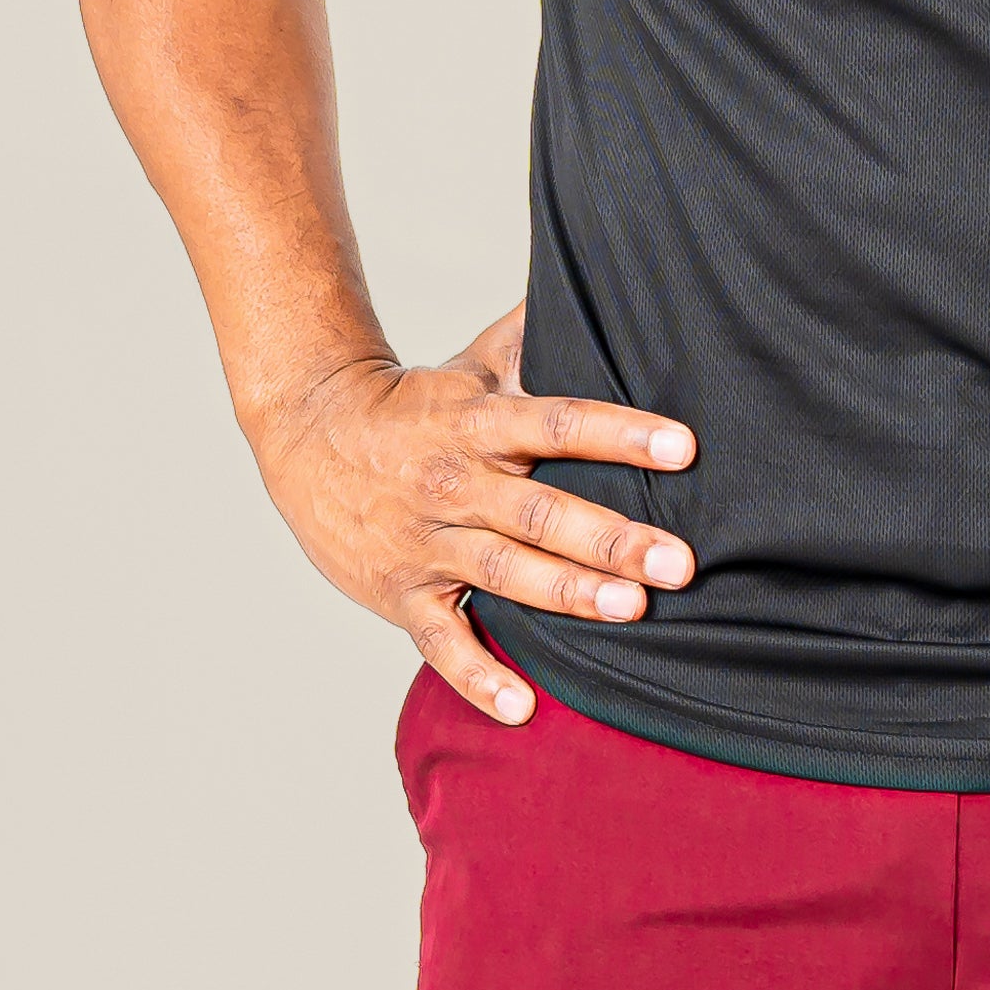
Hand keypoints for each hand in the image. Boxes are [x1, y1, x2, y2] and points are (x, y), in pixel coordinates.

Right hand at [249, 303, 697, 723]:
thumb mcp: (472, 362)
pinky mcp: (401, 592)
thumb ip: (535, 336)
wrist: (307, 436)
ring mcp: (426, 541)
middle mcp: (456, 482)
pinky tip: (524, 706)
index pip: (560, 422)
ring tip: (630, 610)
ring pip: (504, 571)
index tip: (682, 448)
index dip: (621, 434)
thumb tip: (599, 283)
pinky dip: (479, 677)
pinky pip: (442, 641)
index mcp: (479, 422)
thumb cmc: (413, 402)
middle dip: (613, 537)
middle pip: (543, 509)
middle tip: (679, 561)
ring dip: (568, 594)